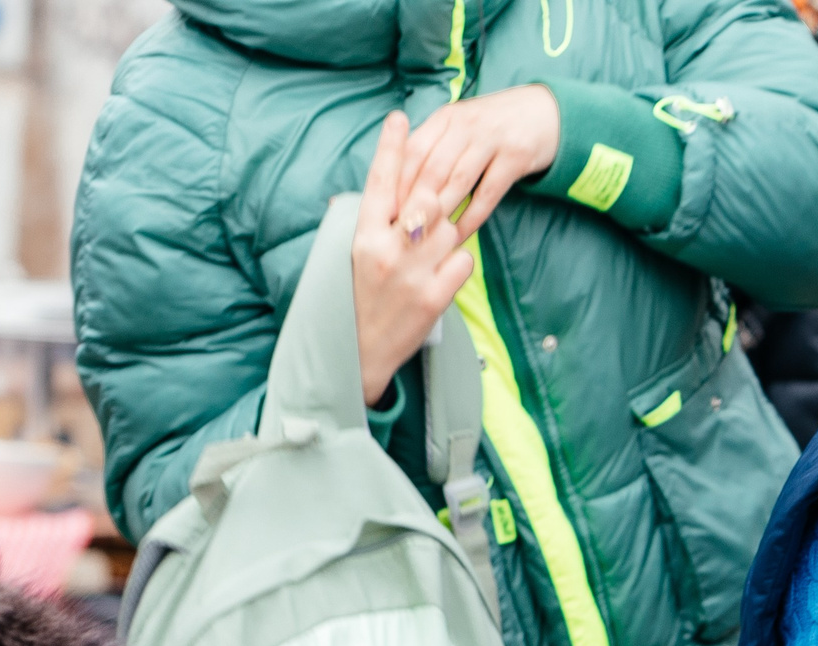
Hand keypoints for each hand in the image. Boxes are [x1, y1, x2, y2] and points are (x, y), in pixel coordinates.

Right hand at [351, 113, 474, 405]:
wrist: (359, 354)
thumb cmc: (358, 299)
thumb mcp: (353, 256)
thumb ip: (373, 223)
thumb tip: (388, 186)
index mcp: (361, 236)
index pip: (378, 182)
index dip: (390, 149)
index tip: (399, 118)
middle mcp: (385, 250)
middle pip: (423, 197)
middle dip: (440, 180)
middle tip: (451, 164)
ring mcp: (411, 274)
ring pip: (450, 228)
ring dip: (451, 232)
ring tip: (433, 250)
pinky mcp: (434, 298)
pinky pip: (464, 261)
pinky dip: (460, 264)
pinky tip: (445, 275)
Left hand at [398, 85, 559, 243]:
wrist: (545, 112)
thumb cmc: (496, 125)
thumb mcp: (462, 124)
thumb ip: (435, 144)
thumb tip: (400, 177)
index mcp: (446, 117)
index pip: (413, 151)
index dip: (398, 181)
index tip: (387, 210)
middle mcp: (465, 125)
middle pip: (432, 168)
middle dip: (415, 202)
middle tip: (402, 232)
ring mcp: (492, 139)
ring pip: (458, 181)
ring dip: (442, 212)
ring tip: (428, 238)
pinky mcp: (515, 157)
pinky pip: (488, 192)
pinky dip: (473, 216)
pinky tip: (462, 233)